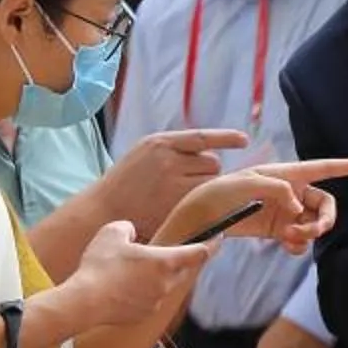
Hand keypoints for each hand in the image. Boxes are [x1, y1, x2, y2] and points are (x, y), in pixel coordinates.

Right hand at [66, 220, 211, 326]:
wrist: (85, 303)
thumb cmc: (100, 266)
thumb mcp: (111, 233)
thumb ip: (127, 228)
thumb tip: (130, 234)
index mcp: (165, 262)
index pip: (199, 252)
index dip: (212, 243)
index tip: (219, 237)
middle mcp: (166, 284)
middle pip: (183, 270)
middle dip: (179, 261)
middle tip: (166, 253)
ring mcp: (156, 302)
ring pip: (164, 286)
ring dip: (156, 277)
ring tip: (132, 270)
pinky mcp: (143, 316)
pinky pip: (150, 300)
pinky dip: (143, 293)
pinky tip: (122, 288)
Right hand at [101, 129, 248, 237]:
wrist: (103, 210)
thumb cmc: (126, 184)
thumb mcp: (144, 155)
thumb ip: (172, 150)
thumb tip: (210, 153)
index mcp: (159, 143)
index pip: (202, 137)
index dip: (226, 138)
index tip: (244, 140)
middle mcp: (168, 160)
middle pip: (211, 162)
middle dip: (207, 172)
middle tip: (187, 184)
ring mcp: (173, 184)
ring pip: (209, 183)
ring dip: (205, 188)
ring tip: (182, 196)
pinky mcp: (175, 206)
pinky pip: (203, 201)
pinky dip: (203, 204)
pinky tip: (191, 207)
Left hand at [161, 158, 347, 254]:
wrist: (202, 216)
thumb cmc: (223, 191)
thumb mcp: (248, 183)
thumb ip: (278, 190)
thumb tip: (297, 208)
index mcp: (288, 173)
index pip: (325, 167)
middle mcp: (291, 192)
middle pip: (325, 204)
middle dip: (324, 219)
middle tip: (310, 231)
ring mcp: (286, 212)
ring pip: (314, 224)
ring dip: (309, 234)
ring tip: (291, 238)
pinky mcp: (278, 230)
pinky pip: (300, 239)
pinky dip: (299, 245)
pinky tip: (289, 246)